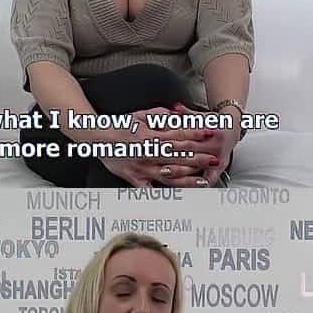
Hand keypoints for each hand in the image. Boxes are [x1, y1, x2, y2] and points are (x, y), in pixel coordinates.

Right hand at [99, 107, 217, 186]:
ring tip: (204, 179)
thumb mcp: (140, 115)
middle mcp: (149, 153)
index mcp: (151, 135)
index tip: (210, 133)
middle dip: (199, 157)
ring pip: (169, 174)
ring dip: (188, 177)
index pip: (178, 134)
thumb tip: (177, 115)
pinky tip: (178, 197)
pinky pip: (151, 189)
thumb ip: (159, 116)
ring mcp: (143, 168)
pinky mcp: (135, 179)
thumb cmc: (119, 126)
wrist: (97, 139)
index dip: (196, 133)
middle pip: (178, 155)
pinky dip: (164, 194)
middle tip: (215, 158)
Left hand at [158, 103, 240, 186]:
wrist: (232, 129)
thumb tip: (176, 108)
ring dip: (181, 173)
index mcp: (212, 132)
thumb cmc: (213, 123)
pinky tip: (187, 187)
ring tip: (166, 173)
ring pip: (197, 168)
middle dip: (174, 158)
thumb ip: (187, 114)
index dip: (175, 142)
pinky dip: (198, 184)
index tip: (161, 144)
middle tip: (159, 164)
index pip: (190, 139)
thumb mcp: (202, 116)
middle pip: (192, 154)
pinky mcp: (220, 168)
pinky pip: (209, 179)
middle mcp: (216, 146)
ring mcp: (219, 159)